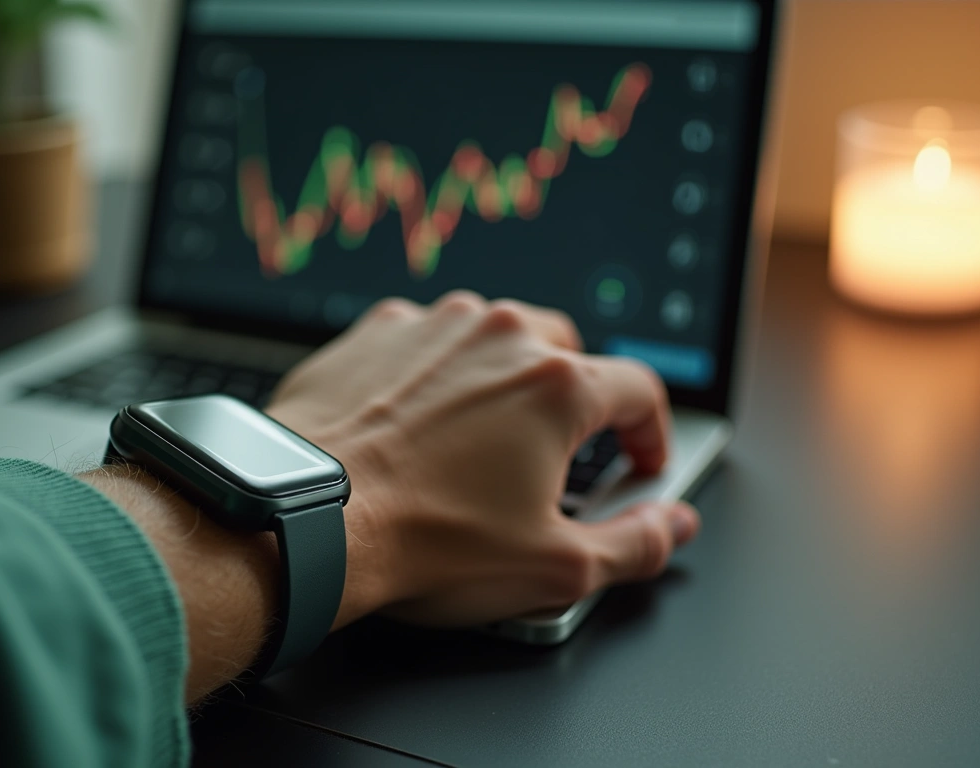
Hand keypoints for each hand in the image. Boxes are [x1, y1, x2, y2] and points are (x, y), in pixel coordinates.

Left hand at [267, 291, 699, 628]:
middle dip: (577, 398)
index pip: (640, 390)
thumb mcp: (555, 568)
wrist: (306, 517)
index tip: (639, 461)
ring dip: (501, 378)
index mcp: (558, 385)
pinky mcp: (373, 332)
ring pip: (493, 337)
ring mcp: (432, 325)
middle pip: (568, 352)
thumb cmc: (425, 541)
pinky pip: (425, 341)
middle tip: (560, 450)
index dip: (653, 432)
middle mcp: (498, 335)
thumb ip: (635, 543)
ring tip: (480, 439)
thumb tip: (672, 525)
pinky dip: (434, 373)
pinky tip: (417, 422)